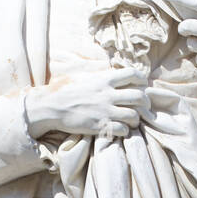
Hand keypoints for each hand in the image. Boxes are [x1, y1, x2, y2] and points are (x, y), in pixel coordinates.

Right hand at [24, 67, 150, 140]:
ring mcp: (105, 111)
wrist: (51, 106)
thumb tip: (110, 67)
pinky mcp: (100, 126)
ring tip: (132, 120)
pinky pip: (123, 129)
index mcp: (105, 79)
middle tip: (143, 107)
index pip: (133, 75)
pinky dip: (126, 130)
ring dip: (136, 119)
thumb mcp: (83, 74)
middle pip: (140, 97)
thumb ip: (99, 72)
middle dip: (145, 103)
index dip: (142, 80)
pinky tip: (121, 129)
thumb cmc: (64, 89)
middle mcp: (108, 94)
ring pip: (134, 115)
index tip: (142, 85)